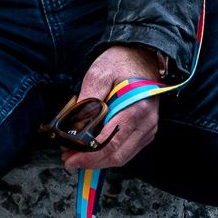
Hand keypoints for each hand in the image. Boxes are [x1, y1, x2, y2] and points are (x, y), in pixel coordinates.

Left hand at [61, 44, 160, 171]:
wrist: (142, 56)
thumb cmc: (121, 62)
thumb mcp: (99, 73)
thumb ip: (88, 98)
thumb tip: (74, 123)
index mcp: (137, 110)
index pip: (110, 141)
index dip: (89, 153)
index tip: (70, 156)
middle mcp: (147, 124)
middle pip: (117, 155)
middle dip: (91, 161)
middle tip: (68, 160)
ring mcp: (148, 129)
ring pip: (123, 156)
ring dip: (99, 160)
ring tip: (75, 156)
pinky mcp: (145, 131)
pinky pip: (127, 149)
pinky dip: (109, 153)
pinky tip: (92, 150)